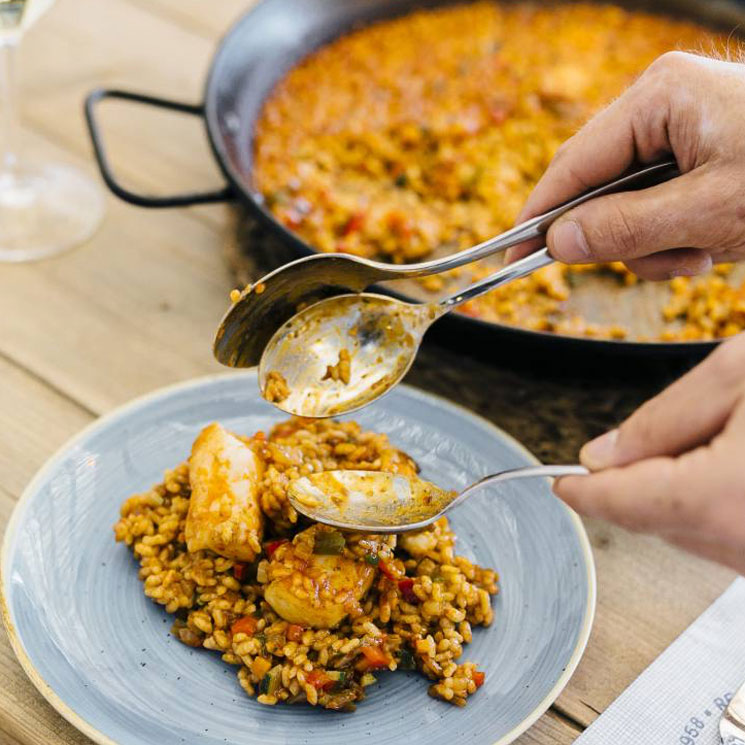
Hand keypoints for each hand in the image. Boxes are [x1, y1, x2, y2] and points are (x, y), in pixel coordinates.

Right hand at [507, 52, 744, 279]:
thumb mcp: (709, 212)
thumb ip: (624, 229)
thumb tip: (556, 243)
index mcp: (658, 98)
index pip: (572, 165)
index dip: (538, 216)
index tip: (509, 259)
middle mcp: (661, 107)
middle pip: (597, 189)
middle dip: (622, 238)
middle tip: (659, 260)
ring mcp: (679, 133)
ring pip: (626, 209)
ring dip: (656, 246)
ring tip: (705, 253)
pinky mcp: (695, 159)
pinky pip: (656, 210)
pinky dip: (677, 240)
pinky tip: (714, 244)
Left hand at [555, 333, 744, 573]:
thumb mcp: (740, 375)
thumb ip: (664, 418)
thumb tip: (603, 455)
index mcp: (721, 498)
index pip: (624, 503)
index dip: (584, 491)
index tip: (560, 482)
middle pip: (654, 519)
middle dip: (635, 480)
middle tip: (655, 435)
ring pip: (691, 531)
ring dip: (678, 491)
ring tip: (723, 435)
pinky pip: (728, 535)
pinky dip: (713, 502)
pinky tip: (734, 459)